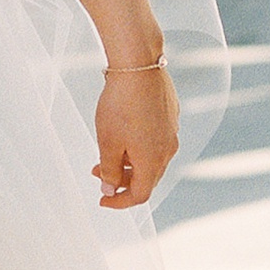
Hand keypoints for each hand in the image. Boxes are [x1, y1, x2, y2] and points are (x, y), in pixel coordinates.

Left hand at [92, 64, 179, 209]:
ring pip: (151, 158)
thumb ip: (110, 170)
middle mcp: (168, 150)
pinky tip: (123, 131)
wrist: (138, 67)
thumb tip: (110, 190)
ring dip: (128, 162)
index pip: (140, 195)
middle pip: (147, 178)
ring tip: (106, 150)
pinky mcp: (170, 116)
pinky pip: (155, 140)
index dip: (120, 202)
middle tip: (97, 172)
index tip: (102, 200)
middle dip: (121, 180)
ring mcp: (172, 132)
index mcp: (153, 161)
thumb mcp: (108, 142)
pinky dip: (138, 145)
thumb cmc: (120, 105)